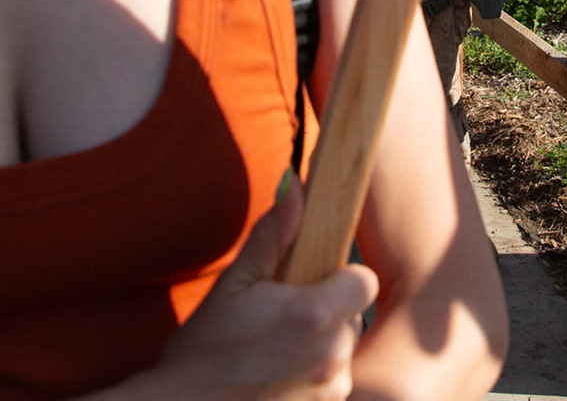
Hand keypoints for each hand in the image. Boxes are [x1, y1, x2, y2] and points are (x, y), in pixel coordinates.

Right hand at [143, 178, 377, 400]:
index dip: (340, 275)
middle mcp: (333, 356)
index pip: (363, 280)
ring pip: (342, 350)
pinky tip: (275, 375)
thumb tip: (296, 186)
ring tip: (273, 349)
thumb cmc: (203, 353)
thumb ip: (273, 234)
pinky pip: (331, 382)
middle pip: (353, 314)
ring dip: (319, 345)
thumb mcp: (234, 284)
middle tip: (281, 314)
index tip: (309, 280)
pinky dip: (311, 375)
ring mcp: (332, 391)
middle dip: (326, 308)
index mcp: (314, 314)